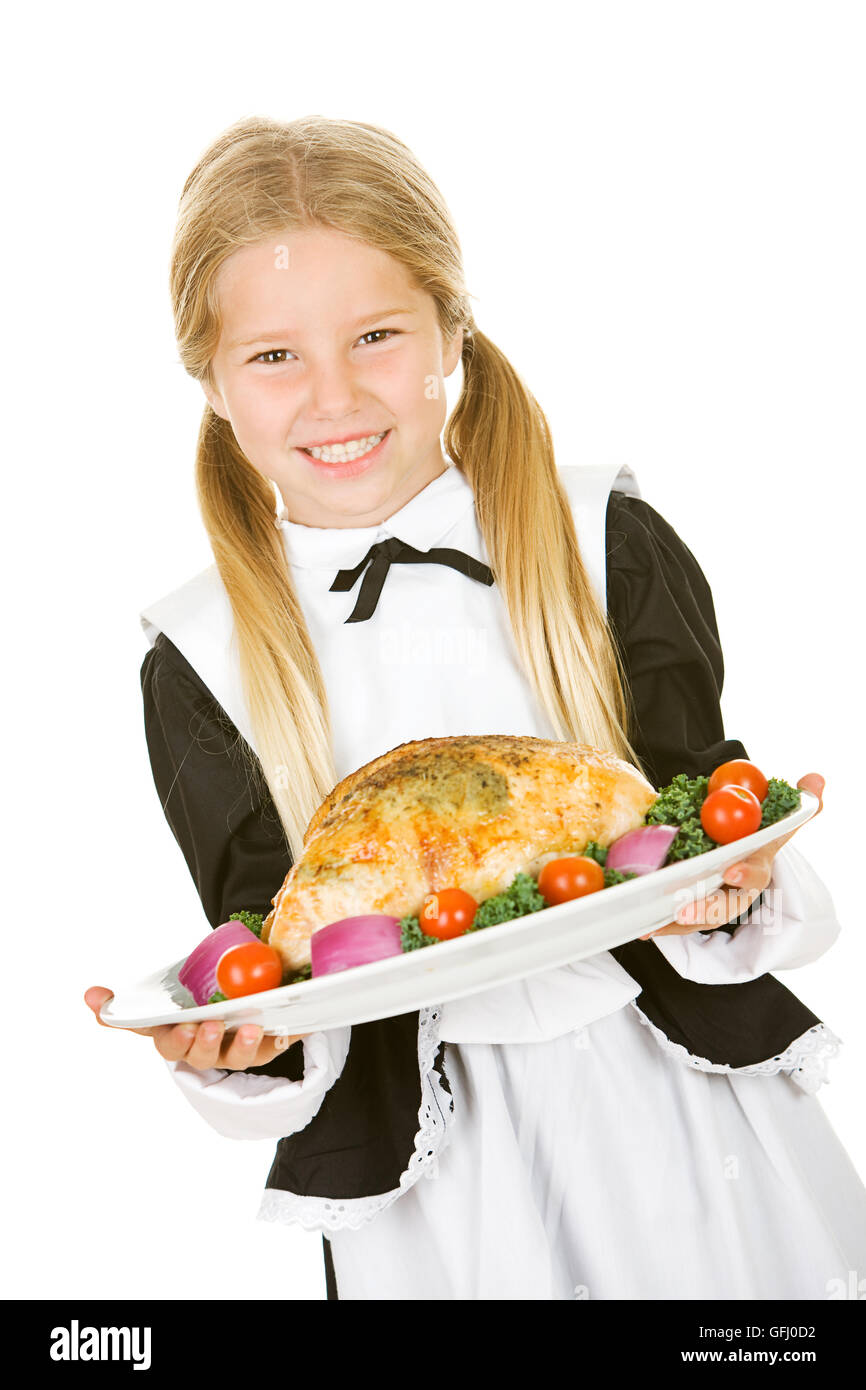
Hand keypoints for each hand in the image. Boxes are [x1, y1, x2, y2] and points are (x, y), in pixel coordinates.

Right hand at [84, 986, 307, 1069]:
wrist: (241, 990)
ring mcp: (235, 1050)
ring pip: (236, 1057)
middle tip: (209, 1025)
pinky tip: (299, 1025)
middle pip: (199, 1055)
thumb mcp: (164, 995)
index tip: (178, 1024)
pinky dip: (289, 1035)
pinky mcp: (267, 1047)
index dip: (170, 1036)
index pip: (163, 1040)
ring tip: (249, 1027)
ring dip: (241, 1045)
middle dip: (203, 1043)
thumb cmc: (195, 997)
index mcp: (176, 1035)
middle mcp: (204, 1048)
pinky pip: (278, 1044)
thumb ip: (127, 1002)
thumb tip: (89, 995)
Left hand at [638, 772, 824, 938]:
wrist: (739, 848)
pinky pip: (677, 922)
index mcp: (756, 867)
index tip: (730, 870)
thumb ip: (797, 801)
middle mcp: (736, 892)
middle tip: (683, 908)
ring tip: (653, 925)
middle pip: (725, 906)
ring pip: (699, 919)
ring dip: (677, 924)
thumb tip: (817, 779)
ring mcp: (714, 903)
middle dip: (706, 909)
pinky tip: (641, 927)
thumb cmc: (755, 833)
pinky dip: (660, 926)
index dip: (745, 874)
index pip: (755, 874)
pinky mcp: (692, 908)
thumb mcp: (775, 816)